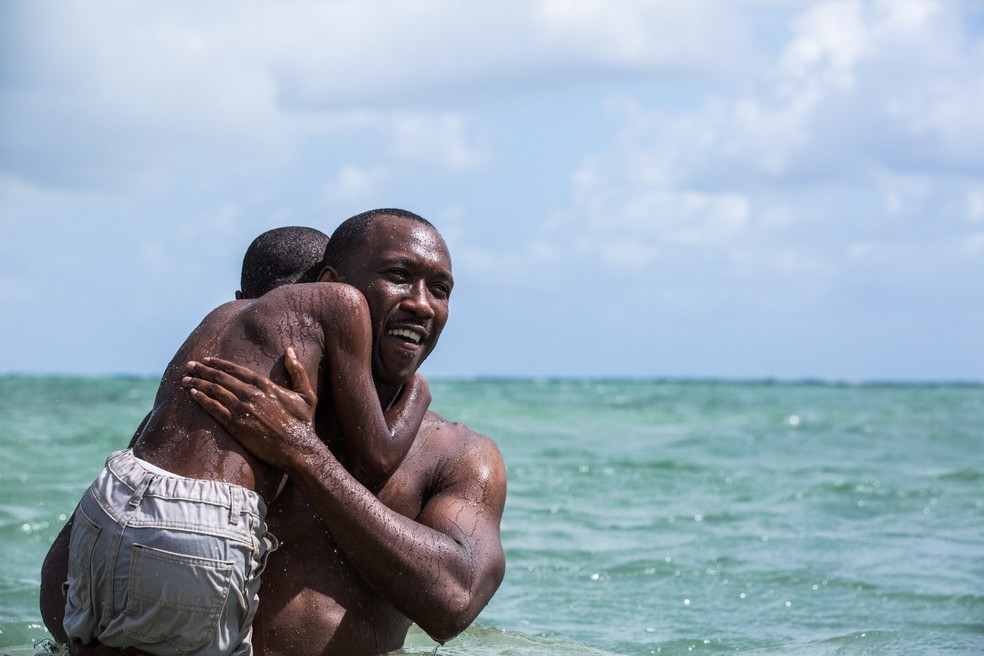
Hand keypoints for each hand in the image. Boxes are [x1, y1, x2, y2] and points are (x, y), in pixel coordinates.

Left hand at [182, 347, 319, 469]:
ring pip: (214, 391)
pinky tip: (192, 395)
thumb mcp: (306, 394)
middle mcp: (251, 394)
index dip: (220, 363)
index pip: (237, 370)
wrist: (298, 450)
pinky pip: (214, 409)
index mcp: (266, 385)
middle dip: (203, 370)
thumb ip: (297, 370)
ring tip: (185, 379)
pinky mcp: (236, 425)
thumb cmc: (304, 424)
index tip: (207, 360)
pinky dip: (201, 400)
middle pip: (221, 378)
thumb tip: (289, 350)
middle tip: (189, 366)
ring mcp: (242, 409)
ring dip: (198, 383)